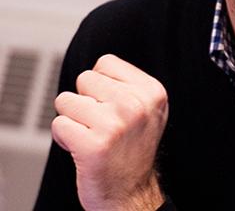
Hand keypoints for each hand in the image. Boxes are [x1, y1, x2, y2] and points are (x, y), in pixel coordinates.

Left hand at [52, 54, 168, 210]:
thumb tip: (98, 68)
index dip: (101, 84)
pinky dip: (64, 138)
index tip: (111, 105)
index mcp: (152, 92)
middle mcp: (136, 105)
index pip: (106, 63)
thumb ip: (129, 86)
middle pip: (84, 79)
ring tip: (91, 135)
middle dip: (85, 100)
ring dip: (72, 119)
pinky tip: (81, 148)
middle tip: (100, 123)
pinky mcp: (93, 145)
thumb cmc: (133, 150)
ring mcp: (115, 124)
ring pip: (66, 101)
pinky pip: (58, 125)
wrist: (132, 193)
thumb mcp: (149, 110)